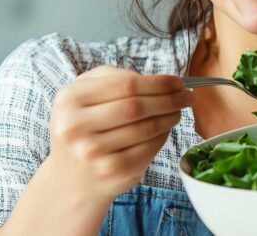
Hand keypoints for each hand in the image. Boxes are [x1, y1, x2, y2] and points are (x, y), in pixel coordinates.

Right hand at [47, 65, 193, 199]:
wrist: (71, 177)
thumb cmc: (83, 128)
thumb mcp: (84, 96)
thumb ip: (113, 78)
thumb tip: (159, 80)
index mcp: (70, 99)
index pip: (126, 84)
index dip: (158, 82)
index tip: (178, 81)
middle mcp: (76, 126)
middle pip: (137, 106)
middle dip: (169, 99)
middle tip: (186, 95)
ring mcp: (93, 152)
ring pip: (146, 128)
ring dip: (169, 117)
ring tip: (177, 111)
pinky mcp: (111, 171)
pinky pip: (148, 149)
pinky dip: (162, 137)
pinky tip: (165, 129)